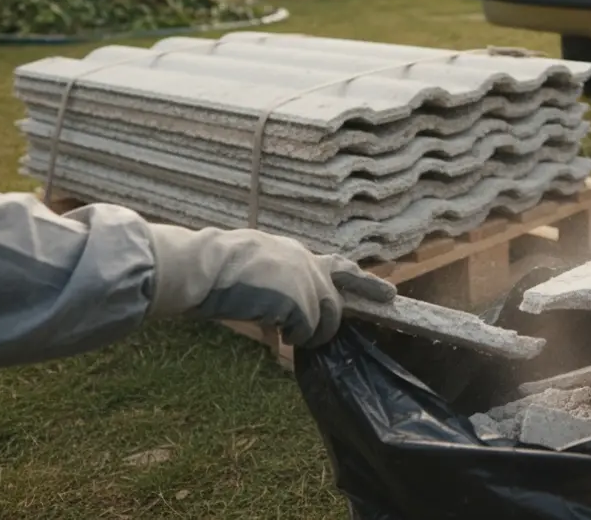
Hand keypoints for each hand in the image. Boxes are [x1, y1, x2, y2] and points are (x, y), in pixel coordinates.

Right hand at [146, 225, 395, 346]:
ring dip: (309, 334)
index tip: (386, 291)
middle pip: (336, 299)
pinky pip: (306, 331)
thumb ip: (278, 284)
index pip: (336, 266)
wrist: (204, 267)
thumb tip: (282, 313)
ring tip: (286, 335)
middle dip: (342, 313)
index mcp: (294, 254)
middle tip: (362, 311)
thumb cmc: (216, 269)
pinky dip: (294, 337)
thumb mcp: (255, 268)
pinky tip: (277, 333)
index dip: (360, 280)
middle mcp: (306, 264)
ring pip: (325, 319)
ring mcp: (306, 282)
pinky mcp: (300, 301)